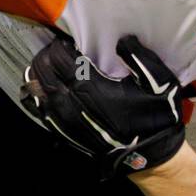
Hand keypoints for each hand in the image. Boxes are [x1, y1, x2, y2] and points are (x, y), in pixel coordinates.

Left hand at [18, 34, 185, 178]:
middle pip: (44, 71)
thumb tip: (122, 39)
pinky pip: (40, 111)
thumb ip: (140, 57)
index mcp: (93, 87)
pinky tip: (39, 88)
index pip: (60, 58)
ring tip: (46, 64)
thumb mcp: (159, 82)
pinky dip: (35, 96)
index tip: (67, 40)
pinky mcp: (65, 132)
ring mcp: (66, 120)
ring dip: (38, 74)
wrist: (150, 155)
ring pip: (38, 90)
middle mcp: (73, 103)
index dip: (58, 45)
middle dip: (45, 56)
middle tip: (55, 49)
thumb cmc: (155, 117)